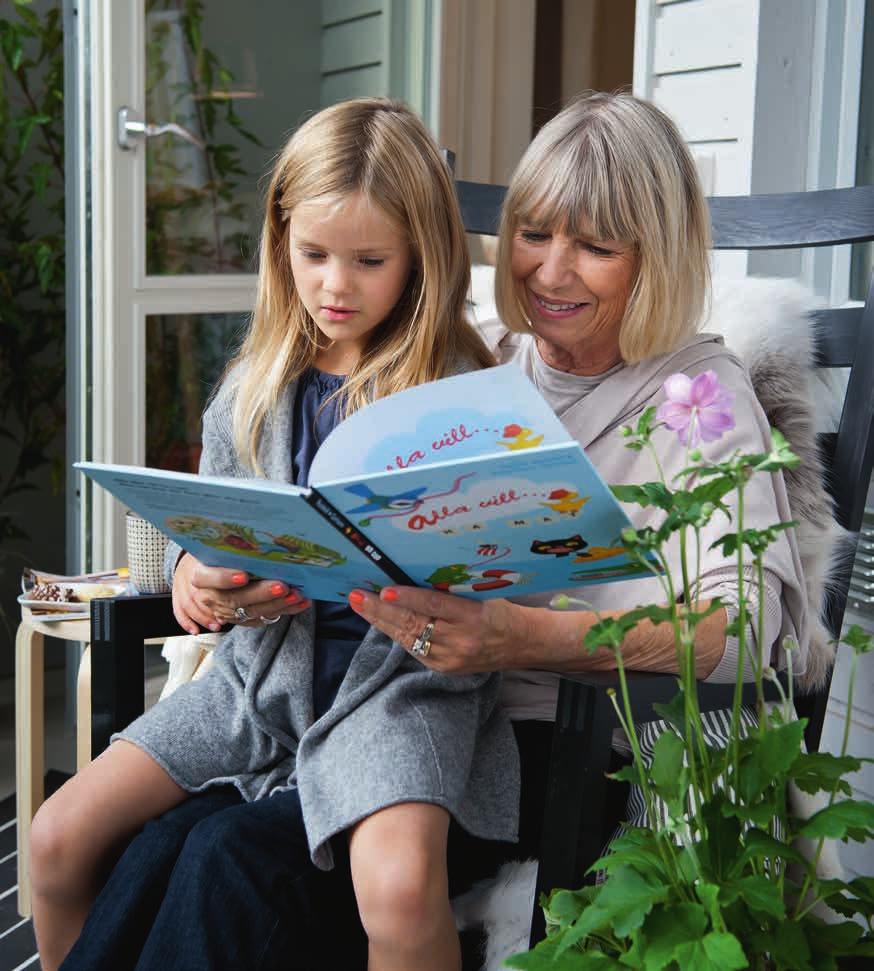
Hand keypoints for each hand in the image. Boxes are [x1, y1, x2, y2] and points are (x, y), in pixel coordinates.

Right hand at [172, 553, 310, 634]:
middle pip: (235, 598)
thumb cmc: (219, 556)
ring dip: (277, 605)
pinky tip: (300, 603)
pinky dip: (284, 611)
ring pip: (251, 611)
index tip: (244, 576)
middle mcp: (210, 597)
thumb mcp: (220, 548)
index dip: (225, 578)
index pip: (209, 578)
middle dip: (261, 593)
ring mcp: (225, 611)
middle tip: (282, 586)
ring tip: (297, 595)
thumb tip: (259, 532)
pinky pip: (263, 618)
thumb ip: (232, 545)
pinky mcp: (241, 619)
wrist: (209, 576)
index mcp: (201, 576)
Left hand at [347, 586, 531, 673]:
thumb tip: (411, 575)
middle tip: (356, 596)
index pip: (436, 605)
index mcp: (474, 616)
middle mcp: (461, 640)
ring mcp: (451, 658)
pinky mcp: (444, 669)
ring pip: (408, 638)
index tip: (385, 589)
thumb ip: (451, 589)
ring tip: (359, 605)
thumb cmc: (500, 610)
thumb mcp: (481, 594)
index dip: (409, 597)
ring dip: (381, 622)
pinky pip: (414, 649)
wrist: (522, 643)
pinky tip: (379, 621)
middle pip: (415, 624)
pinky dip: (396, 633)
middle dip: (381, 610)